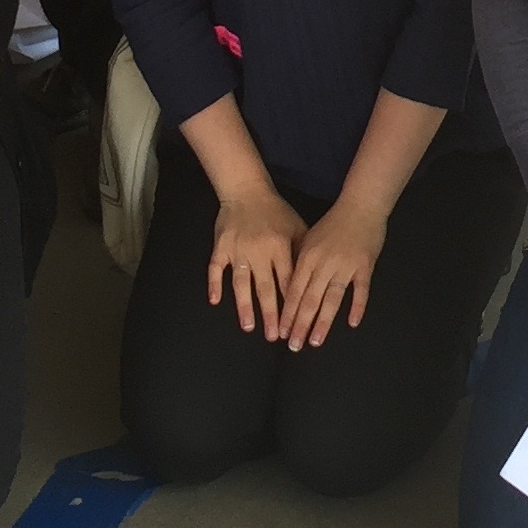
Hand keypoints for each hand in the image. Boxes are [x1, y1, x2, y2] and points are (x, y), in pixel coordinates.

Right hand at [208, 183, 308, 336]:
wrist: (246, 190)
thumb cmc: (276, 211)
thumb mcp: (297, 227)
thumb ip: (303, 252)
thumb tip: (313, 280)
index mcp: (280, 247)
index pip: (287, 282)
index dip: (290, 304)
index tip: (293, 325)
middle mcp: (259, 251)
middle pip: (265, 288)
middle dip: (270, 314)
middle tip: (274, 337)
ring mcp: (237, 250)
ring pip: (241, 283)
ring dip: (244, 306)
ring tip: (248, 327)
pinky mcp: (220, 247)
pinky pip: (215, 268)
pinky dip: (214, 284)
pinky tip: (215, 301)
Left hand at [278, 196, 389, 349]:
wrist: (360, 206)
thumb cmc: (332, 223)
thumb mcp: (308, 238)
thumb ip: (299, 262)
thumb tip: (286, 287)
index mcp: (308, 257)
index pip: (294, 290)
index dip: (287, 313)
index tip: (281, 332)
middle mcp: (324, 263)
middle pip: (310, 299)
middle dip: (300, 324)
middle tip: (294, 345)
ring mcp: (345, 265)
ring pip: (332, 298)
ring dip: (323, 322)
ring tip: (315, 341)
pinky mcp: (365, 266)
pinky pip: (361, 290)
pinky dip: (357, 306)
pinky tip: (352, 323)